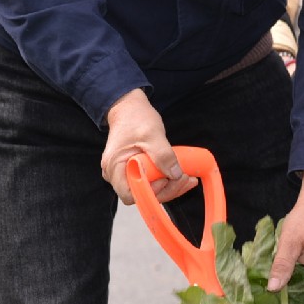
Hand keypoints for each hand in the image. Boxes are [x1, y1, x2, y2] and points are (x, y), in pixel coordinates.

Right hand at [102, 89, 194, 204]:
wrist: (129, 109)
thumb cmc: (135, 119)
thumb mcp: (152, 134)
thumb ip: (163, 155)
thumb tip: (175, 174)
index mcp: (115, 168)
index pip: (131, 195)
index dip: (151, 192)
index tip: (167, 178)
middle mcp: (117, 174)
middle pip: (142, 194)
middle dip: (167, 190)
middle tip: (185, 179)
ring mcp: (125, 172)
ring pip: (148, 189)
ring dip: (170, 186)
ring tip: (188, 178)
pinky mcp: (135, 169)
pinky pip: (150, 181)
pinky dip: (166, 180)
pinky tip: (181, 175)